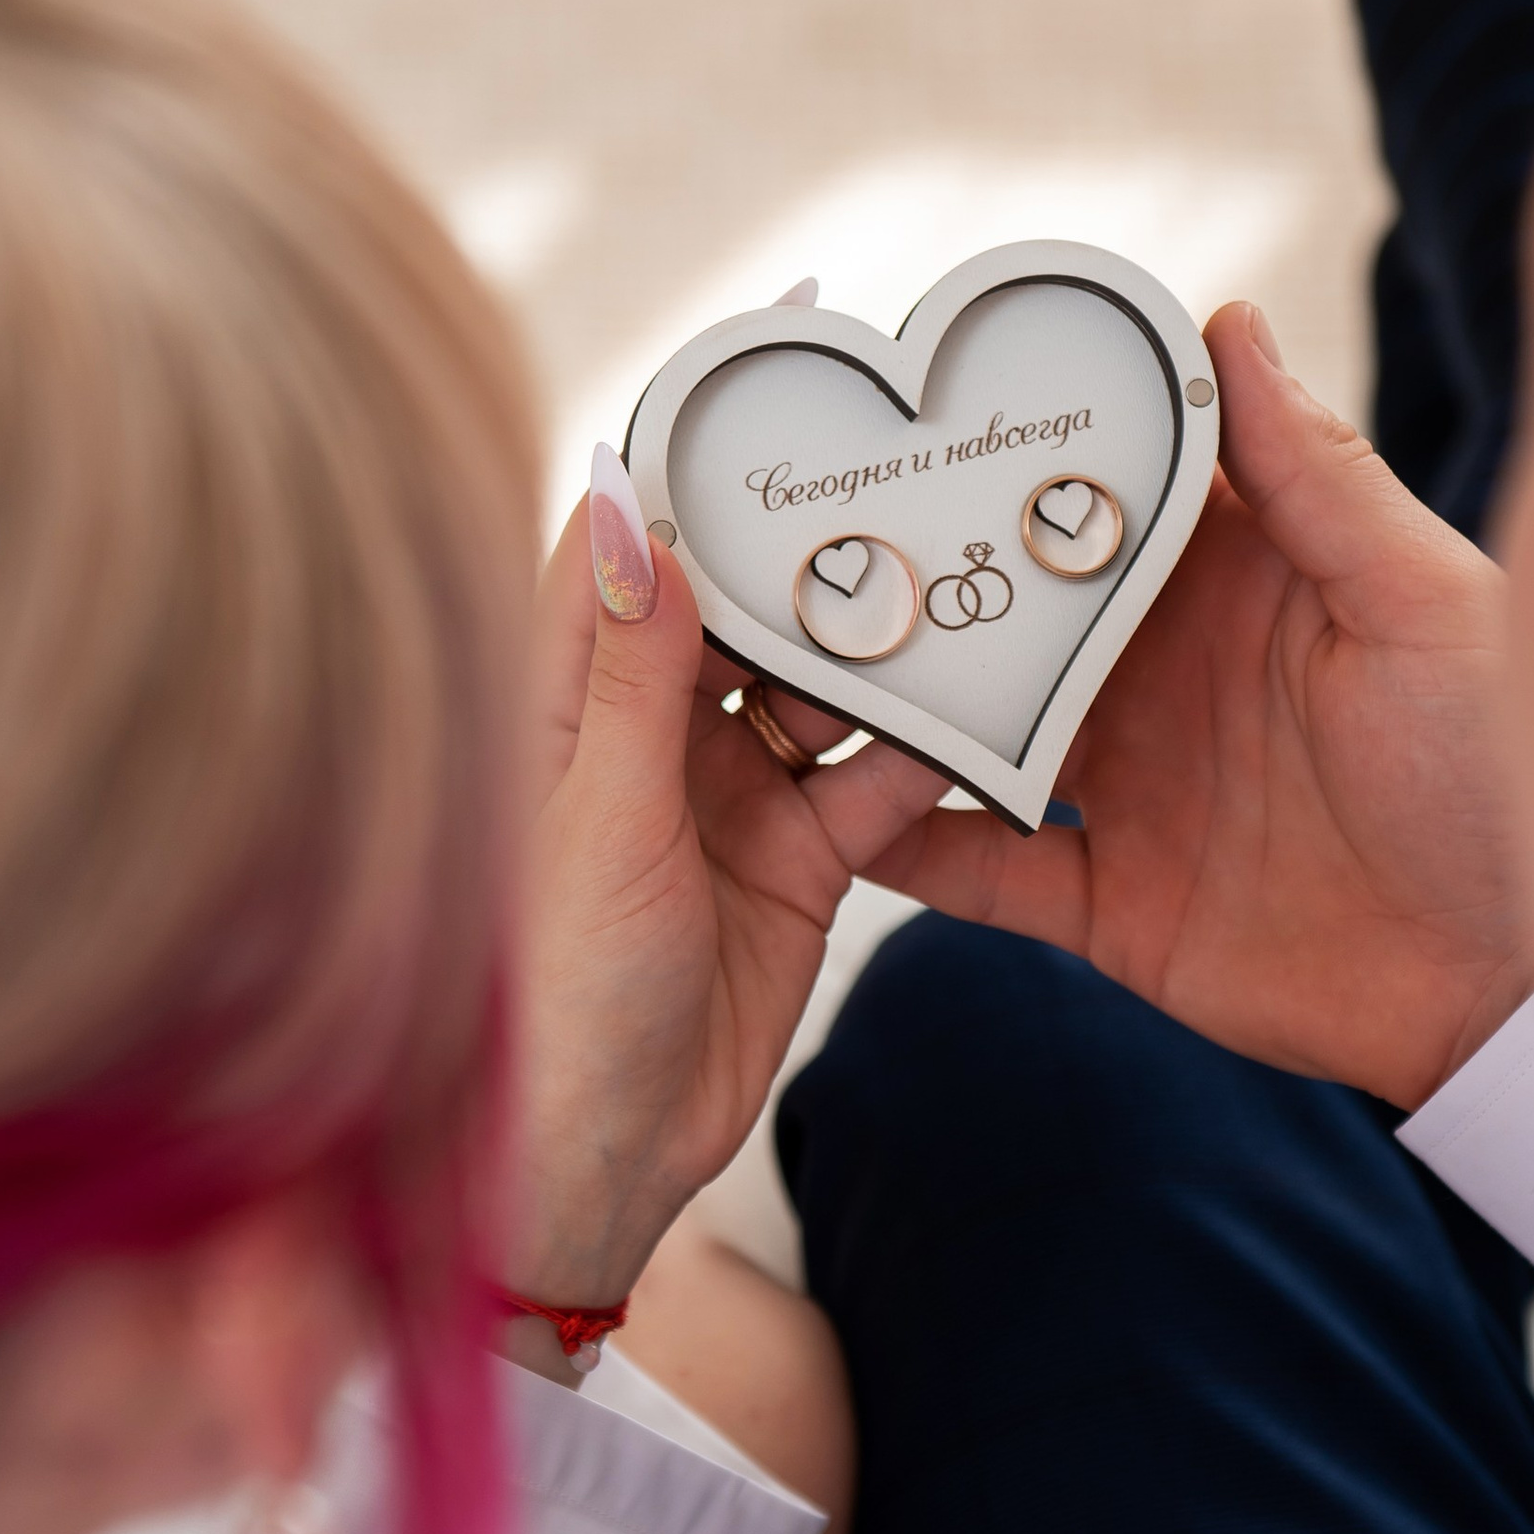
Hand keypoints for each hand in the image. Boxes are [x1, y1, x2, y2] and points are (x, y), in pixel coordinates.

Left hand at [509, 454, 945, 1305]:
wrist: (582, 1176)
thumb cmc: (538, 1004)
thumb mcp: (598, 822)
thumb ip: (632, 668)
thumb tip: (635, 496)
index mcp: (558, 696)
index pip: (632, 532)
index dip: (699, 444)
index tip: (779, 358)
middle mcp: (640, 727)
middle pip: (744, 593)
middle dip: (825, 533)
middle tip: (922, 454)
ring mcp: (720, 792)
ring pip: (822, 679)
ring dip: (890, 637)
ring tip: (980, 562)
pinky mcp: (792, 862)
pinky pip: (874, 780)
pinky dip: (929, 752)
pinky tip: (995, 704)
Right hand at [859, 305, 1533, 1107]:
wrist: (1515, 990)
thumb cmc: (1507, 772)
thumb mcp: (1422, 604)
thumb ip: (1315, 476)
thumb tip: (1228, 318)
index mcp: (1238, 577)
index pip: (1103, 483)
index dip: (1017, 435)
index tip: (911, 382)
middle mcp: (1165, 668)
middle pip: (1011, 603)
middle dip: (913, 566)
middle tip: (795, 525)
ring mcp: (1130, 785)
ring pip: (974, 727)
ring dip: (887, 698)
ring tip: (780, 659)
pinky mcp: (1111, 903)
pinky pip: (983, 870)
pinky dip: (907, 847)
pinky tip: (827, 815)